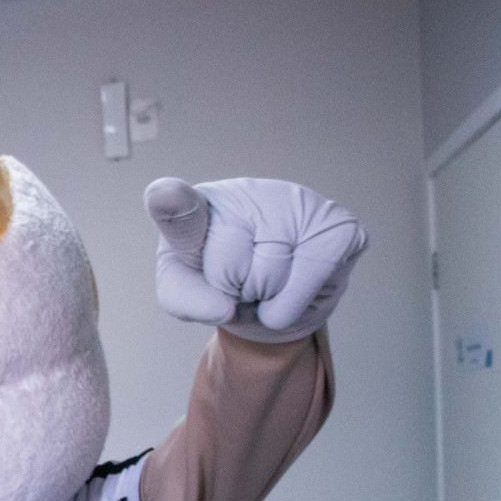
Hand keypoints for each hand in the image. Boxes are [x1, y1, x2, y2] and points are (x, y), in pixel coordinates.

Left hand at [147, 177, 366, 342]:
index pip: (185, 207)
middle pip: (226, 270)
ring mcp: (297, 204)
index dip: (173, 203)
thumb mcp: (184, 292)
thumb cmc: (221, 286)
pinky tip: (293, 285)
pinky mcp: (337, 227)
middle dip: (231, 291)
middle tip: (241, 282)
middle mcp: (250, 194)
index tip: (163, 195)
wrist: (271, 300)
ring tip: (265, 284)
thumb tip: (224, 306)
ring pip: (266, 280)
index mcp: (204, 205)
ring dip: (263, 300)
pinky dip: (290, 305)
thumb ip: (185, 298)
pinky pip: (302, 286)